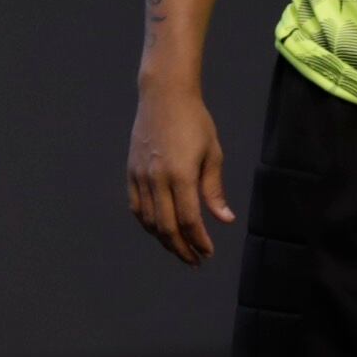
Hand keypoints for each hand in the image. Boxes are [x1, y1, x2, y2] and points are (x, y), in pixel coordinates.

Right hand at [126, 83, 236, 264]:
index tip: (208, 252)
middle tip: (195, 260)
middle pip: (167, 227)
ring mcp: (141, 176)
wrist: (163, 95)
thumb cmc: (194, 121)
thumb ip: (214, 190)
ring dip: (165, 240)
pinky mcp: (131, 172)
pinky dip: (148, 224)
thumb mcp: (213, 153)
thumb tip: (225, 220)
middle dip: (182, 249)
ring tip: (180, 249)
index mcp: (181, 175)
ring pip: (149, 221)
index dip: (199, 241)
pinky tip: (160, 230)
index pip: (189, 220)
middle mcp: (157, 179)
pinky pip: (137, 207)